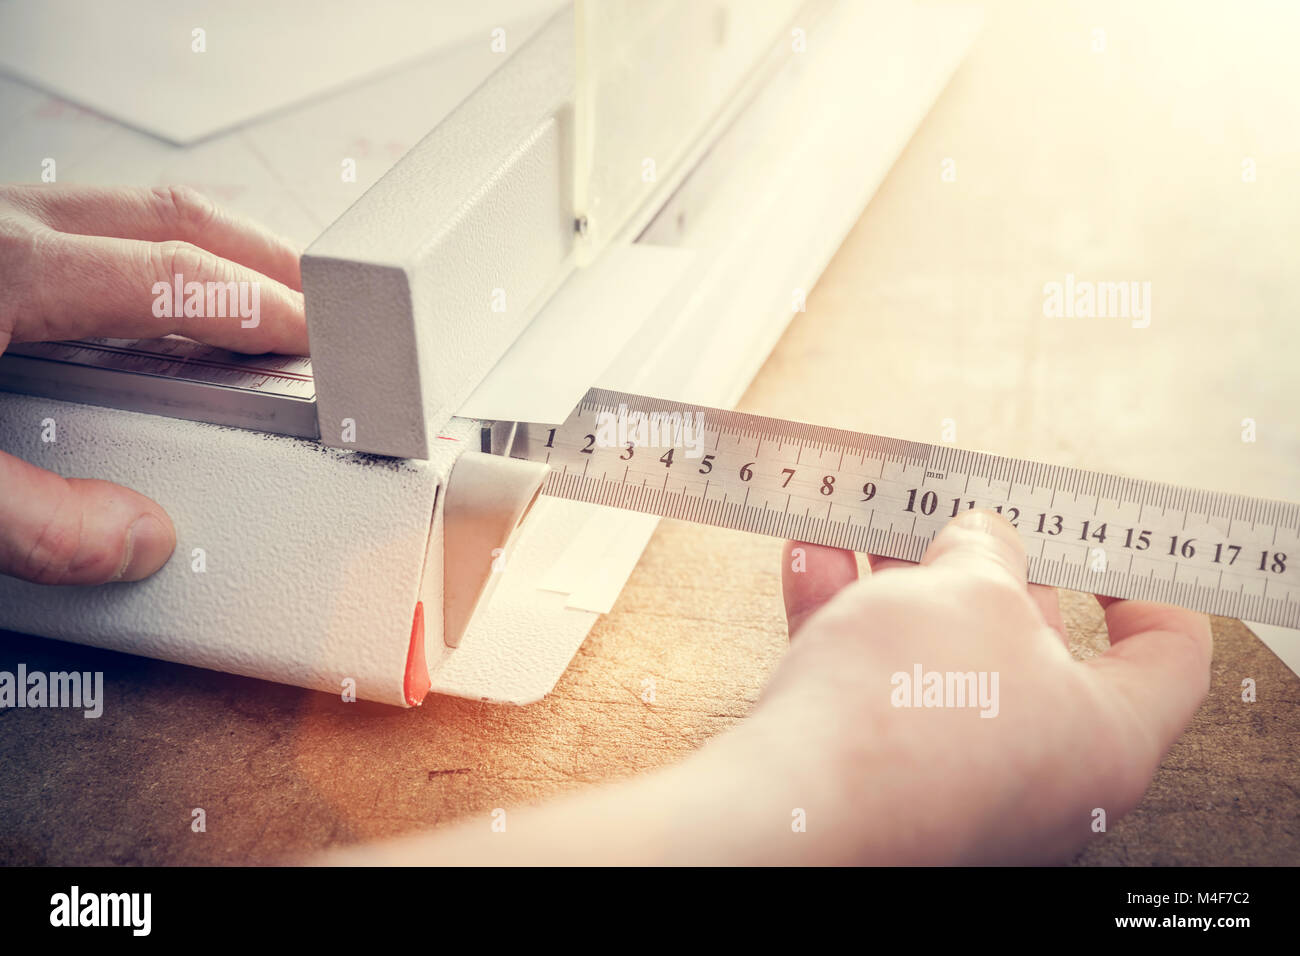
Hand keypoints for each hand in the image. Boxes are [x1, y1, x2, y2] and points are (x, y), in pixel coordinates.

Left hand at [0, 184, 307, 584]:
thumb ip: (37, 520)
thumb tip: (137, 539)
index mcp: (7, 267)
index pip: (182, 277)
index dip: (267, 311)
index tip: (324, 342)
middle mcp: (2, 221)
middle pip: (174, 216)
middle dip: (266, 260)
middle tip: (325, 307)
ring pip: (132, 209)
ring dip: (212, 250)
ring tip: (257, 300)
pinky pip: (89, 223)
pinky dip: (151, 254)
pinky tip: (152, 301)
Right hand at [751, 508, 1211, 862]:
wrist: (793, 805)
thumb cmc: (907, 713)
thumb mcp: (972, 590)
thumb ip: (988, 552)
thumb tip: (981, 541)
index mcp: (1103, 739)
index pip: (1167, 660)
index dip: (1147, 589)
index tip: (1103, 549)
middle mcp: (1037, 772)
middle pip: (1031, 647)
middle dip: (988, 566)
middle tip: (959, 513)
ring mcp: (954, 780)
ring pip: (936, 657)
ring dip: (900, 580)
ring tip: (870, 521)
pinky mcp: (877, 779)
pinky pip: (872, 682)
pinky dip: (849, 619)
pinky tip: (814, 559)